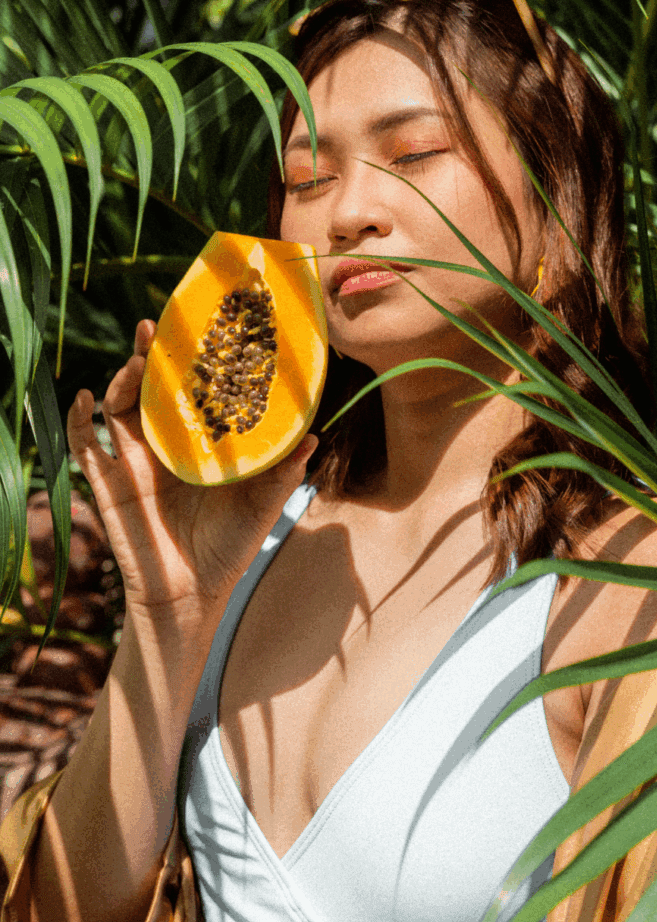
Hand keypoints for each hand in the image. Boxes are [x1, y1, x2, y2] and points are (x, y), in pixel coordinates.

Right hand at [67, 320, 316, 627]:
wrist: (193, 594)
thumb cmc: (230, 546)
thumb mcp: (262, 503)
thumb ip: (283, 471)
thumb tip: (314, 436)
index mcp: (198, 442)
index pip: (191, 390)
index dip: (191, 361)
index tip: (200, 328)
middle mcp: (164, 444)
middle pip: (151, 388)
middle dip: (150, 355)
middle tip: (156, 327)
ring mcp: (132, 461)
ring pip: (119, 406)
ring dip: (123, 379)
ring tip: (135, 360)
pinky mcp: (108, 484)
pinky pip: (84, 446)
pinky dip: (77, 420)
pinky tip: (85, 397)